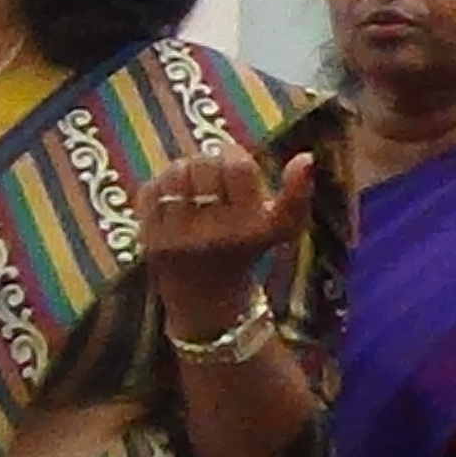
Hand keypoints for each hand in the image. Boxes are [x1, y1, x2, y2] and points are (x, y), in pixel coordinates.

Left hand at [141, 151, 312, 337]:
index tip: (235, 162)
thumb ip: (298, 194)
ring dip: (184, 169)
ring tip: (194, 182)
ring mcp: (177, 236)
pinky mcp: (149, 239)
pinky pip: (151, 190)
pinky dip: (161, 185)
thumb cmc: (247, 252)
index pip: (238, 167)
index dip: (235, 155)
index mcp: (249, 227)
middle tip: (213, 171)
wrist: (205, 301)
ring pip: (175, 173)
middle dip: (209, 161)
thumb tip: (306, 158)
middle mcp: (213, 232)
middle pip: (204, 164)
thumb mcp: (282, 230)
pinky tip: (174, 196)